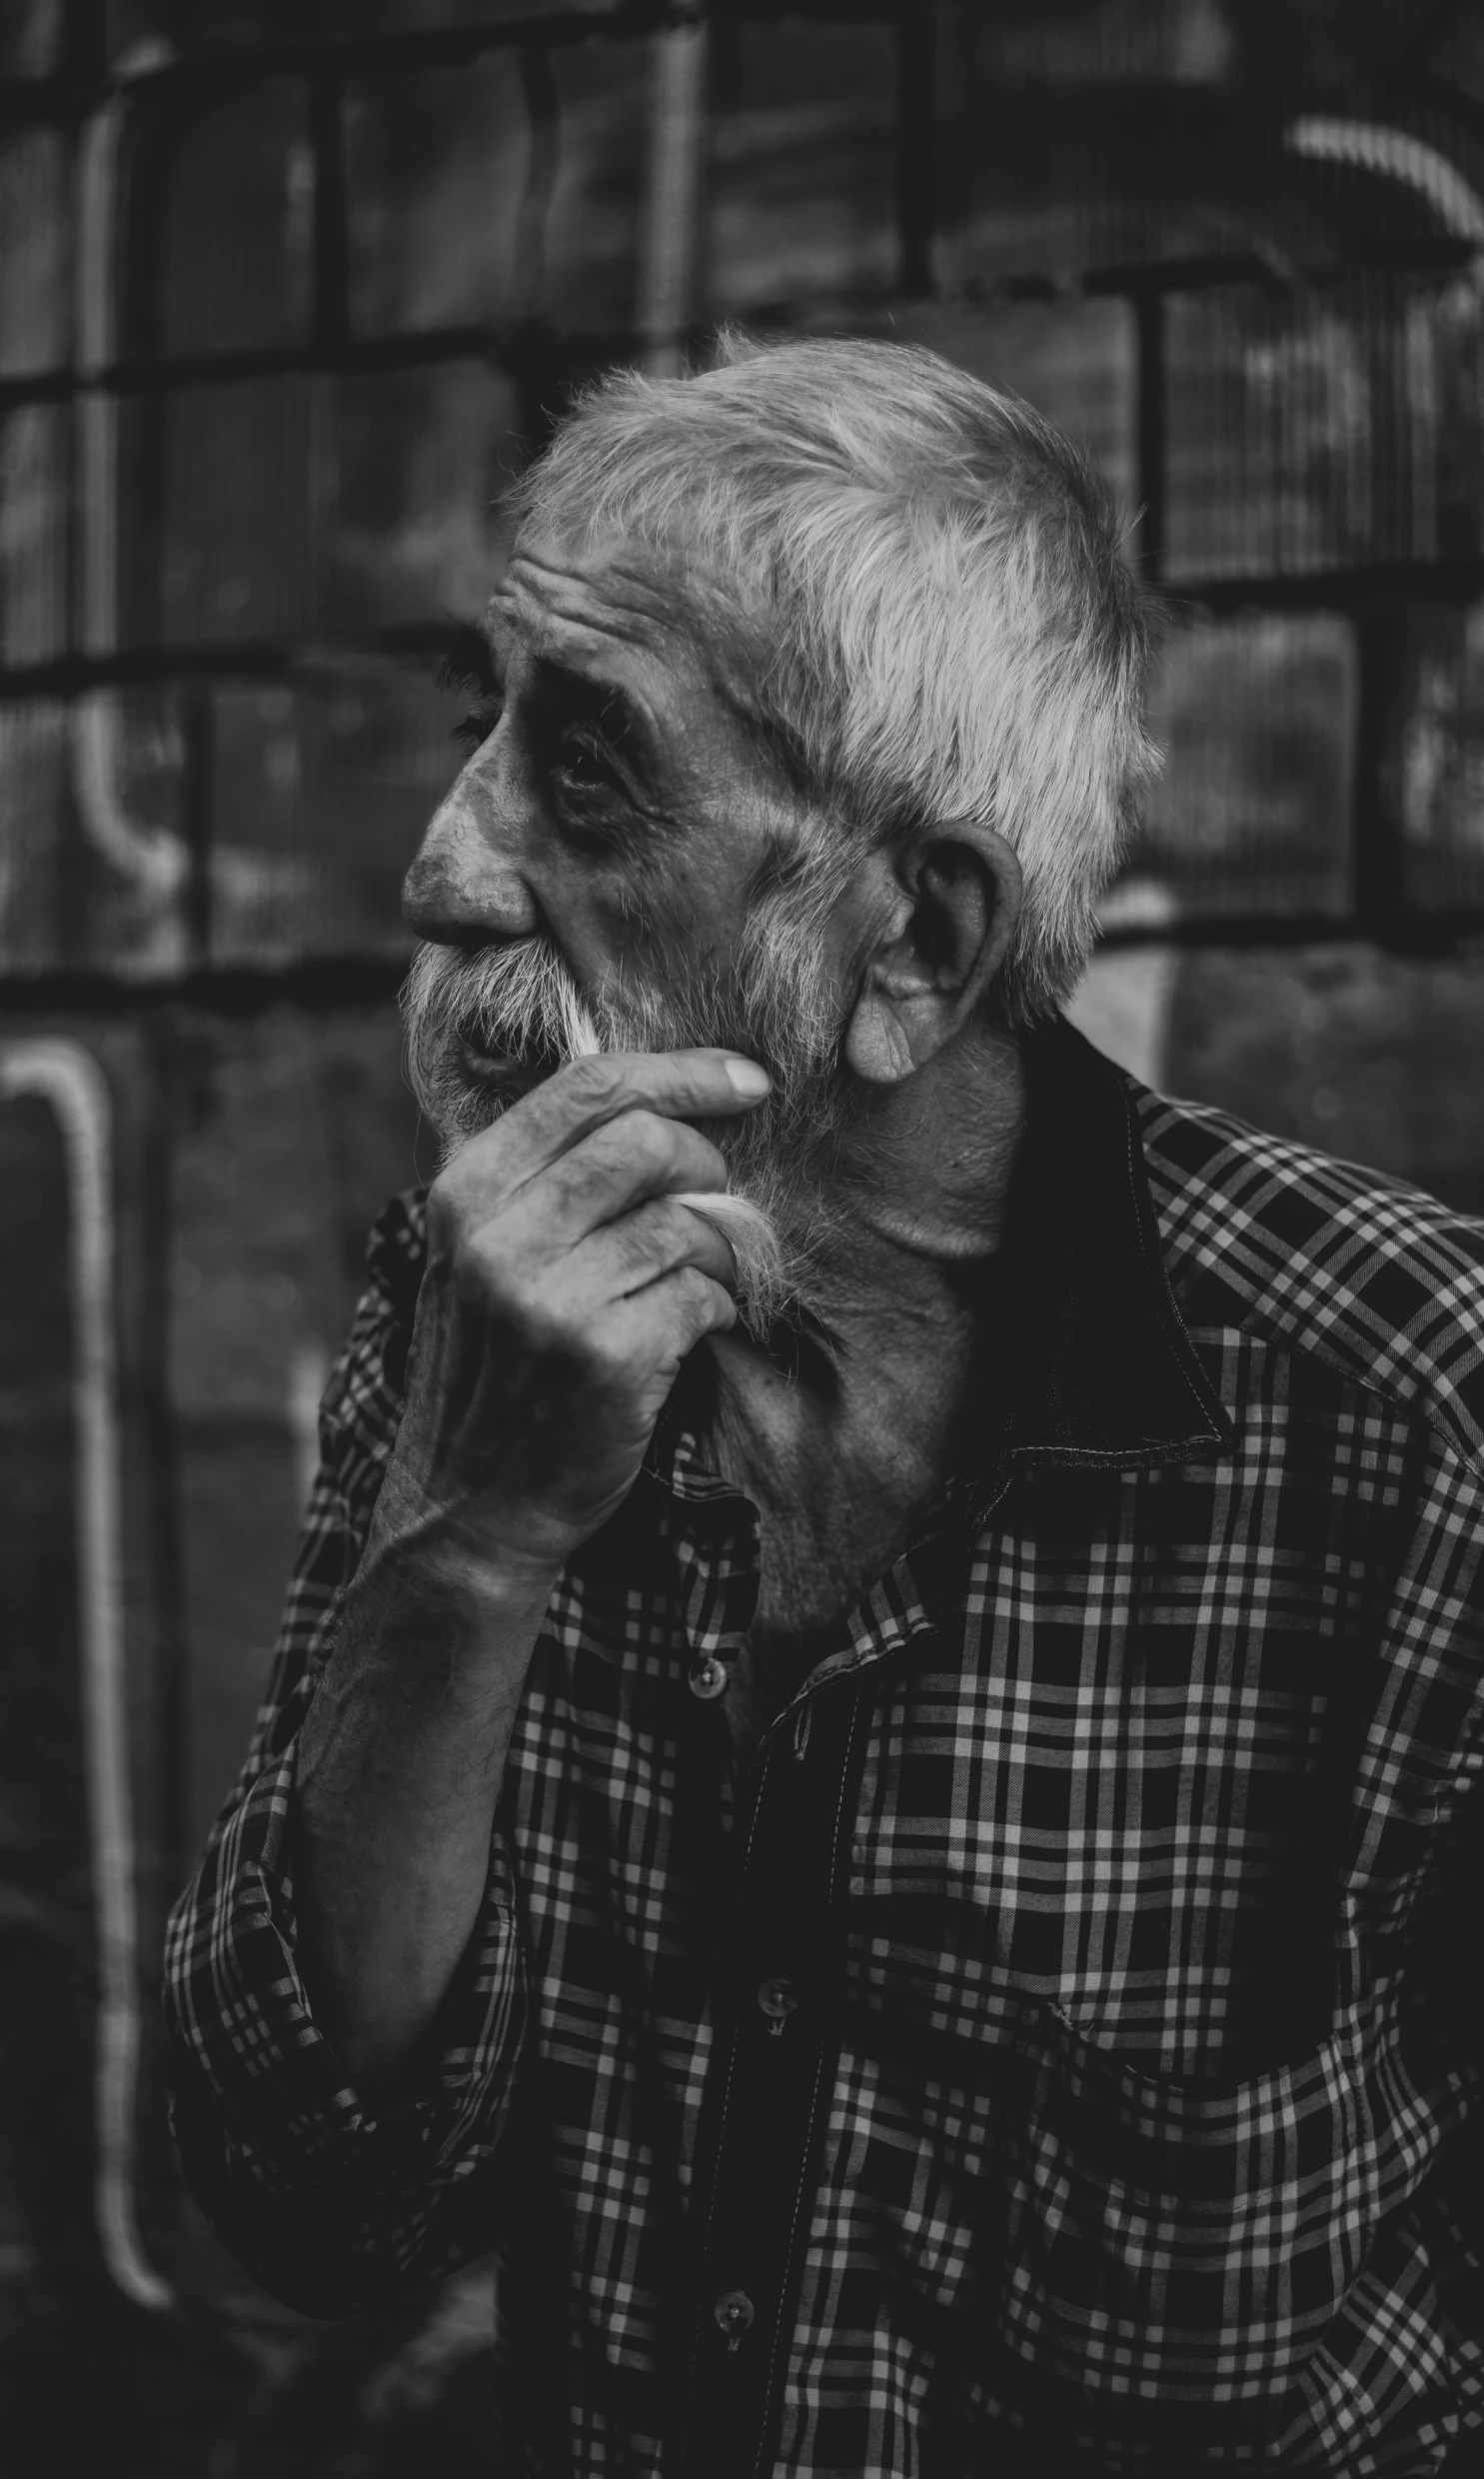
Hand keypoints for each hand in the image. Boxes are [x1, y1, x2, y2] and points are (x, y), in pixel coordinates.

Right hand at [373, 1049, 769, 1586]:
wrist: (472, 1503)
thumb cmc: (496, 1365)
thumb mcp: (478, 1255)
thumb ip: (541, 1176)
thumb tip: (659, 1092)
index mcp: (466, 1194)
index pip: (585, 1087)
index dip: (681, 1072)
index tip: (745, 1081)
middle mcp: (498, 1239)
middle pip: (646, 1141)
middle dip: (704, 1163)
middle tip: (709, 1203)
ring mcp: (550, 1300)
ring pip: (684, 1220)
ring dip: (715, 1248)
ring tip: (696, 1279)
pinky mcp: (607, 1358)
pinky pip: (702, 1294)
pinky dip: (716, 1306)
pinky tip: (691, 1330)